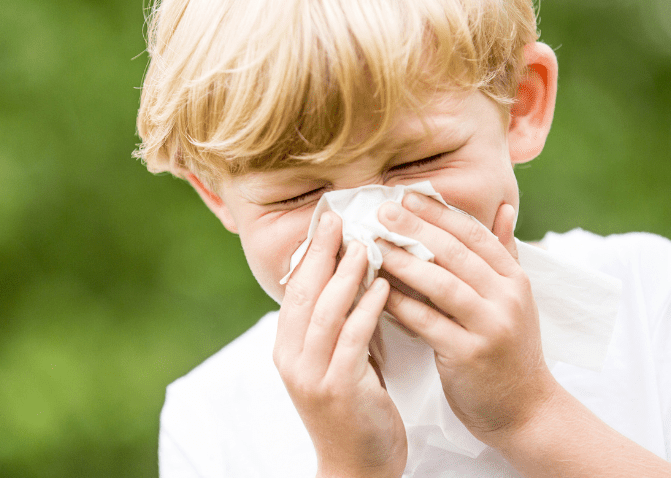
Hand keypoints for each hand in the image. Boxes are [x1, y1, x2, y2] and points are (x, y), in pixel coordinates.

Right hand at [274, 212, 406, 477]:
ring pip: (324, 312)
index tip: (328, 219)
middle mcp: (291, 359)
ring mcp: (311, 376)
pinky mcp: (338, 390)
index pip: (294, 289)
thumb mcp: (338, 361)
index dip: (310, 252)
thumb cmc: (355, 410)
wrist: (357, 468)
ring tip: (367, 245)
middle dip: (322, 252)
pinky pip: (352, 340)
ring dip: (345, 275)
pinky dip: (366, 310)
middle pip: (303, 293)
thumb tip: (354, 276)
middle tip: (341, 218)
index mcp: (287, 348)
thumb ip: (340, 324)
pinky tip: (383, 288)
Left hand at [377, 196, 558, 446]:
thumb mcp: (515, 299)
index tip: (407, 194)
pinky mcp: (470, 355)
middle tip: (382, 211)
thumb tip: (503, 207)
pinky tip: (376, 292)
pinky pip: (428, 323)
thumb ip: (504, 253)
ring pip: (442, 284)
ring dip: (404, 262)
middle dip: (416, 228)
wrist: (526, 410)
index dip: (439, 212)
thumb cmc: (510, 351)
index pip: (475, 234)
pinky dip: (401, 305)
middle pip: (456, 253)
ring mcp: (491, 326)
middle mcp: (507, 297)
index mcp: (515, 278)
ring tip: (373, 246)